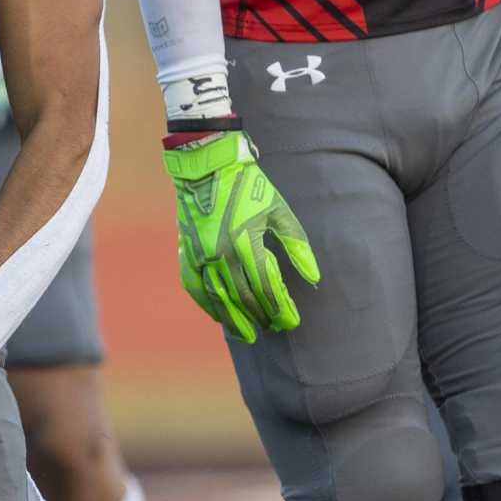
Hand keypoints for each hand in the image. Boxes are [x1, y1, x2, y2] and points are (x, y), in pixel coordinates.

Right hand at [162, 122, 319, 342]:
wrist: (207, 164)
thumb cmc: (249, 185)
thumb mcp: (279, 210)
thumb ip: (297, 244)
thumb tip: (314, 277)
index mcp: (245, 242)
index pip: (265, 287)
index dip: (279, 308)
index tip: (291, 321)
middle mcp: (220, 253)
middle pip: (242, 297)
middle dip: (260, 316)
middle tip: (274, 328)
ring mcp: (200, 254)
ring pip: (217, 297)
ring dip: (233, 319)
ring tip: (247, 335)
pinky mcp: (186, 251)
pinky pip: (193, 286)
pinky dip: (206, 304)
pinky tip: (218, 315)